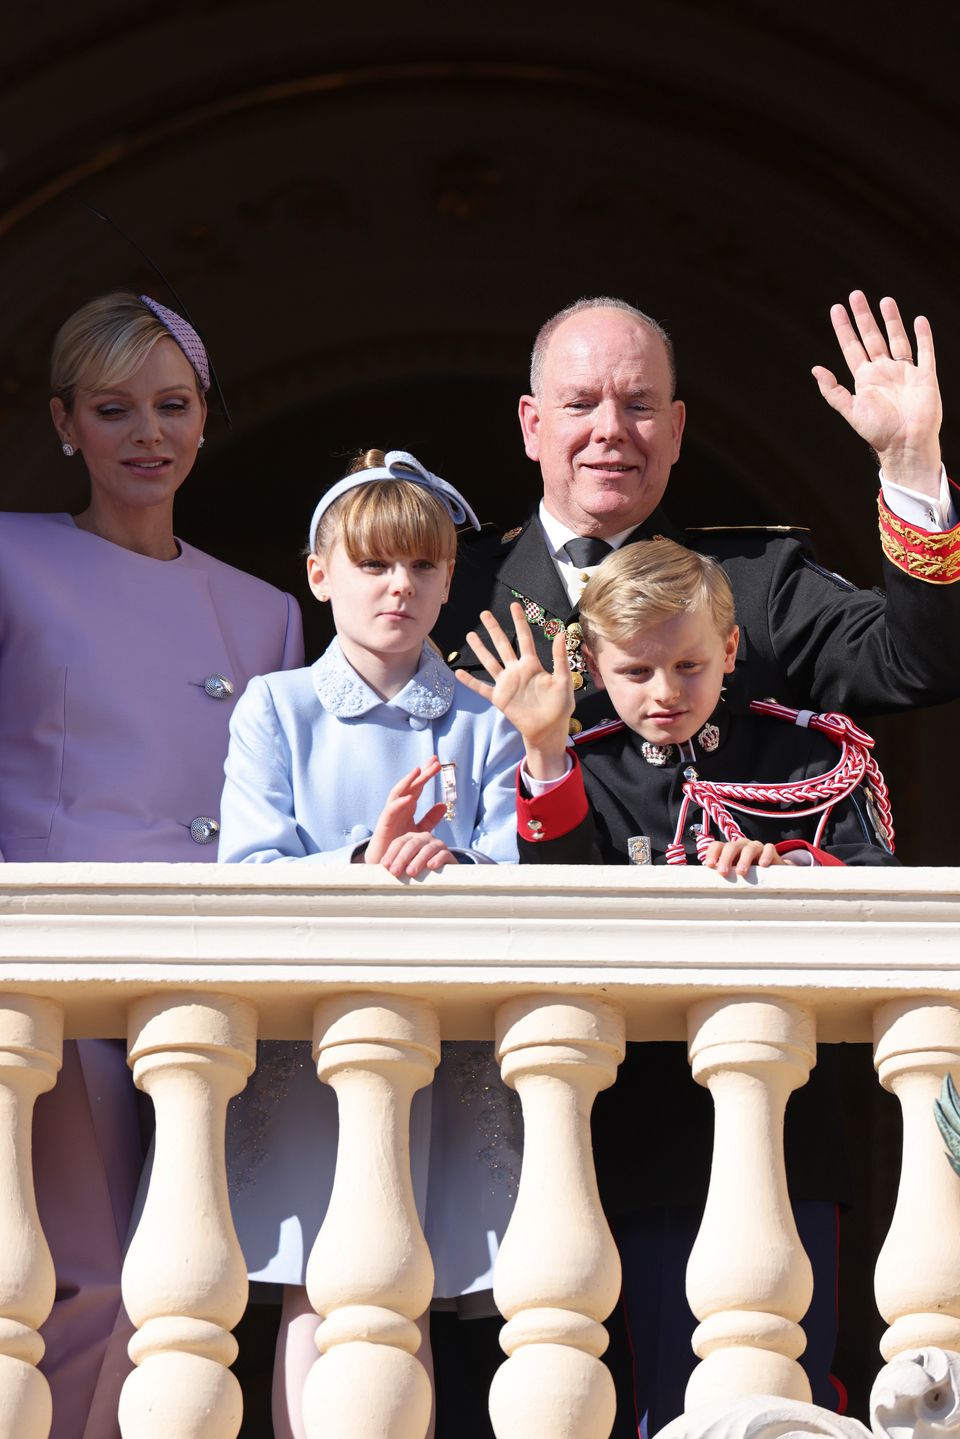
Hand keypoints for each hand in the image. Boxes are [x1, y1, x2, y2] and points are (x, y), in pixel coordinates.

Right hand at [364, 759, 447, 865]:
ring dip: (407, 781)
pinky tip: (409, 797)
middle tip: (434, 761)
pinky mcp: (384, 825)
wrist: (386, 864)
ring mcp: (390, 814)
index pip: (418, 786)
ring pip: (398, 793)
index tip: (437, 761)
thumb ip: (431, 818)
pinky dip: (399, 803)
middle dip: (422, 773)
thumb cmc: (401, 846)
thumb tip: (444, 805)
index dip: (426, 774)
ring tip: (418, 771)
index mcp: (407, 806)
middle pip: (410, 785)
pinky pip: (391, 811)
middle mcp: (398, 806)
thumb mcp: (419, 830)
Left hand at [379, 829, 455, 877]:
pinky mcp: (448, 854)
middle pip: (411, 844)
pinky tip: (430, 866)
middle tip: (394, 872)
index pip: (398, 843)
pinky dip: (437, 859)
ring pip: (427, 849)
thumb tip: (379, 869)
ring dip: (418, 860)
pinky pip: (443, 854)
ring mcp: (437, 845)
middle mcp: (423, 838)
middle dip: (401, 858)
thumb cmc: (413, 875)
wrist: (437, 880)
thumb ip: (392, 866)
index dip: (391, 854)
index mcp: (409, 839)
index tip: (385, 866)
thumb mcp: (401, 868)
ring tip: (410, 872)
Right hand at [455, 604, 572, 774]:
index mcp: (532, 665)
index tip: (514, 605)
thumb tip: (562, 633)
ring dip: (480, 649)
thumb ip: (561, 658)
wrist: (549, 730)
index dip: (519, 621)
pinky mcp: (499, 698)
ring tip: (470, 634)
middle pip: (503, 645)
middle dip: (494, 629)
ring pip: (490, 662)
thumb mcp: (564, 680)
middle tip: (484, 613)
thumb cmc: (560, 707)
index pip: (525, 637)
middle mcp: (517, 671)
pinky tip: (458, 672)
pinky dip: (470, 681)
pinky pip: (482, 688)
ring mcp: (506, 684)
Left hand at [701, 837, 784, 877]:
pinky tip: (763, 864)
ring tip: (741, 872)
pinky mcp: (770, 851)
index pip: (718, 846)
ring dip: (744, 859)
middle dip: (726, 859)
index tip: (709, 866)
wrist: (771, 874)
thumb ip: (723, 877)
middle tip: (723, 873)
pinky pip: (769, 848)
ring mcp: (756, 846)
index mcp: (729, 850)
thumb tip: (708, 887)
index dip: (712, 853)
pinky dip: (766, 855)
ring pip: (749, 848)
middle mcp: (742, 846)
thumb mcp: (733, 876)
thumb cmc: (747, 875)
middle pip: (731, 846)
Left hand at [812, 291, 941, 494]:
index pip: (852, 347)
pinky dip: (923, 336)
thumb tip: (815, 369)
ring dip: (891, 320)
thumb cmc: (878, 432)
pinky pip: (925, 352)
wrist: (905, 445)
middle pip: (872, 337)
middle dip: (864, 317)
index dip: (844, 328)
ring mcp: (905, 372)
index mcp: (865, 379)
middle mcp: (884, 372)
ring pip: (897, 339)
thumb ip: (833, 391)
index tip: (837, 309)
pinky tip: (918, 320)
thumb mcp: (851, 411)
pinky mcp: (925, 376)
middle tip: (856, 294)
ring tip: (885, 300)